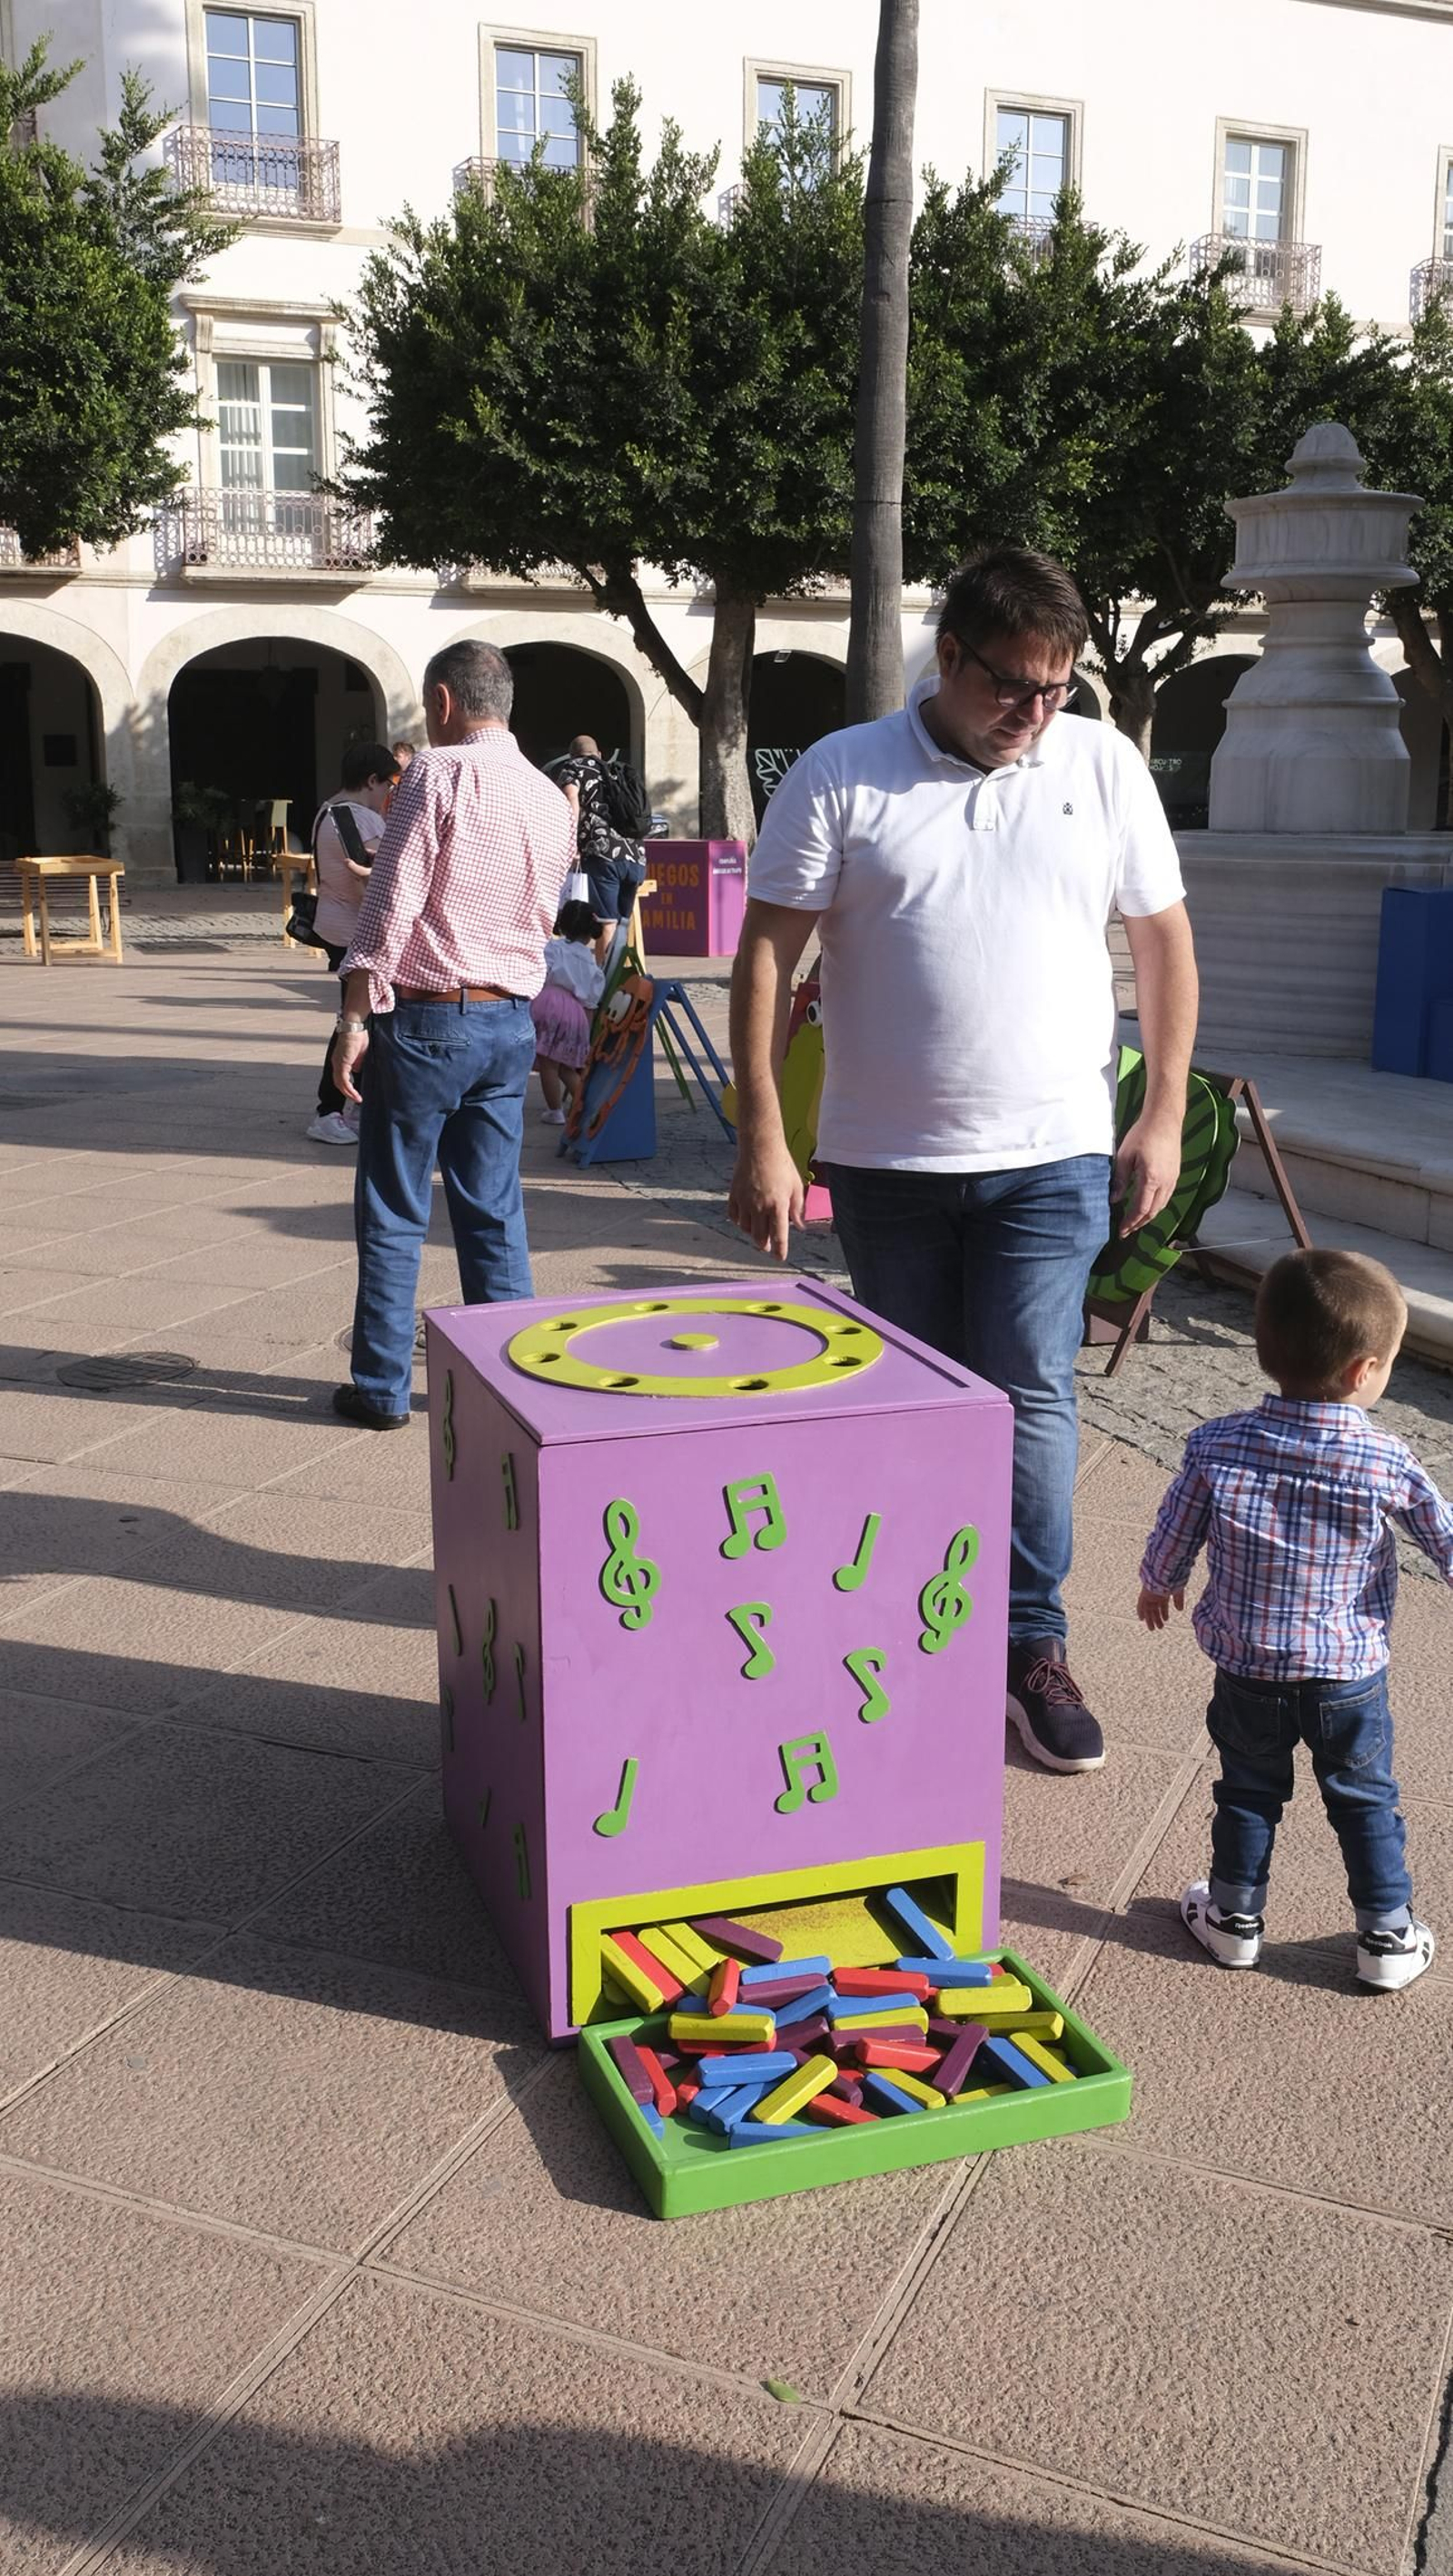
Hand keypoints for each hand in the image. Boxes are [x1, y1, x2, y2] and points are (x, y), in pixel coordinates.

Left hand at [332, 1028, 368, 1103]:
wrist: (355, 1027)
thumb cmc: (358, 1036)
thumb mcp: (361, 1054)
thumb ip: (358, 1064)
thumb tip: (359, 1071)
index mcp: (340, 1061)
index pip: (341, 1078)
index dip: (347, 1087)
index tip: (355, 1094)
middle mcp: (336, 1063)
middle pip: (339, 1083)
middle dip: (347, 1093)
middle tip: (356, 1099)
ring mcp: (338, 1063)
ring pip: (340, 1084)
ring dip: (348, 1093)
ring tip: (357, 1099)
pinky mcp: (341, 1063)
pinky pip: (344, 1081)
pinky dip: (349, 1089)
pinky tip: (355, 1094)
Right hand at [727, 1138, 804, 1261]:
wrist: (760, 1147)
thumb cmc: (781, 1165)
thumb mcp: (796, 1186)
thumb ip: (797, 1209)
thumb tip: (799, 1226)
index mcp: (778, 1205)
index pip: (779, 1235)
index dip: (779, 1250)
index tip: (779, 1258)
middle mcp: (760, 1207)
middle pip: (760, 1237)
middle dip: (764, 1244)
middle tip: (767, 1245)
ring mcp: (745, 1202)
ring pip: (746, 1229)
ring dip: (753, 1232)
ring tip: (758, 1228)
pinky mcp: (734, 1196)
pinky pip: (734, 1217)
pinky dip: (740, 1222)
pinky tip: (747, 1218)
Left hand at [1114, 1108, 1183, 1235]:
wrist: (1164, 1119)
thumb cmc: (1143, 1134)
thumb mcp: (1125, 1156)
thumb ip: (1119, 1179)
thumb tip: (1114, 1199)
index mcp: (1151, 1180)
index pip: (1140, 1209)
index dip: (1130, 1223)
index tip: (1121, 1231)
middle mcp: (1165, 1183)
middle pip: (1152, 1212)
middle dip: (1139, 1224)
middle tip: (1126, 1231)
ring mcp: (1173, 1179)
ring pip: (1161, 1206)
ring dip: (1147, 1216)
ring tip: (1135, 1222)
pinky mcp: (1175, 1174)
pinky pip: (1166, 1197)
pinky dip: (1155, 1206)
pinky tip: (1147, 1205)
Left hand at [1137, 1584, 1183, 1629]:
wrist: (1164, 1575)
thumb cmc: (1172, 1580)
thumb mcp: (1178, 1591)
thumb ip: (1178, 1600)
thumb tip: (1180, 1609)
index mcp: (1164, 1593)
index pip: (1163, 1604)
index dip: (1164, 1612)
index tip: (1165, 1619)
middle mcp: (1156, 1594)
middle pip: (1155, 1609)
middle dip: (1157, 1618)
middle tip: (1159, 1627)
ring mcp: (1150, 1595)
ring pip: (1148, 1609)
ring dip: (1150, 1619)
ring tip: (1153, 1629)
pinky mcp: (1144, 1594)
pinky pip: (1140, 1604)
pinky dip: (1141, 1612)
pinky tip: (1142, 1619)